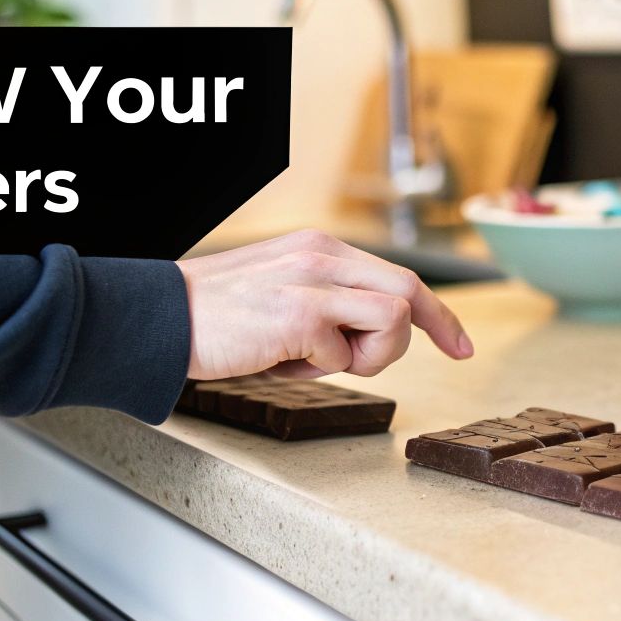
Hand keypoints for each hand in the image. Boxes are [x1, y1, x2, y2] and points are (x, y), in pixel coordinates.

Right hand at [175, 229, 472, 381]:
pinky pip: (345, 356)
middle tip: (407, 359)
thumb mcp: (284, 296)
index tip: (460, 343)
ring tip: (309, 361)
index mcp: (320, 248)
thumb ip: (331, 307)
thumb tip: (373, 340)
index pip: (399, 275)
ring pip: (392, 321)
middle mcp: (322, 255)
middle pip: (408, 292)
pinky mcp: (300, 315)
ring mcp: (313, 283)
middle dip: (423, 334)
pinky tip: (278, 362)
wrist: (159, 320)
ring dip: (364, 357)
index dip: (438, 313)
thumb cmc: (217, 319)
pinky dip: (317, 372)